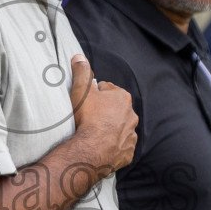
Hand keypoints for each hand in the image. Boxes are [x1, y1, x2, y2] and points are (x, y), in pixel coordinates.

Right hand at [69, 54, 137, 174]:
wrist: (92, 149)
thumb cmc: (88, 117)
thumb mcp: (81, 90)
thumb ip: (81, 72)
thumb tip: (79, 57)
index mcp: (122, 97)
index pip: (107, 89)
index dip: (94, 94)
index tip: (86, 102)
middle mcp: (131, 115)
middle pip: (115, 109)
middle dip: (104, 111)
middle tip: (88, 117)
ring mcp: (131, 135)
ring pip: (120, 128)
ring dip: (110, 129)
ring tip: (94, 134)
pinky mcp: (128, 152)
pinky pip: (121, 146)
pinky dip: (112, 146)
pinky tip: (101, 147)